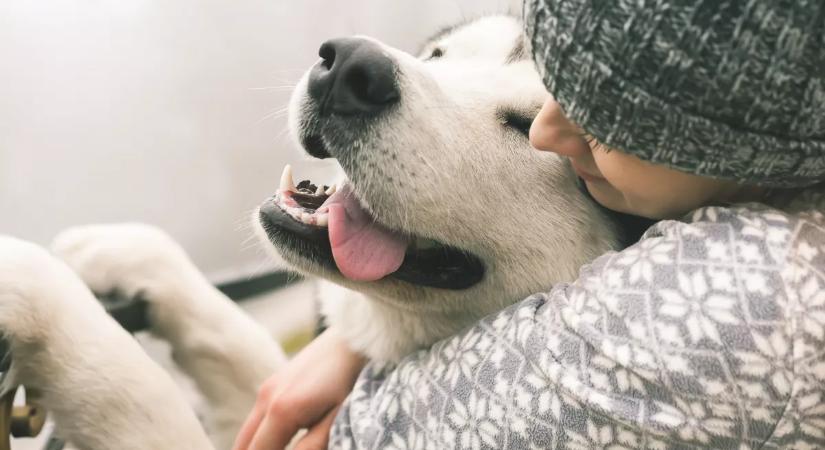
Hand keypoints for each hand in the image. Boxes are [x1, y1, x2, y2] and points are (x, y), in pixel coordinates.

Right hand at [232, 329, 366, 449]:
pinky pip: (256, 420)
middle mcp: (266, 398)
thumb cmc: (352, 381)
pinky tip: (276, 443)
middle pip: (245, 446)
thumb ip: (311, 446)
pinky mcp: (271, 384)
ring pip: (247, 433)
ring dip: (257, 448)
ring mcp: (266, 388)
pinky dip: (260, 437)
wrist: (352, 340)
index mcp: (281, 411)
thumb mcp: (337, 419)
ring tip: (276, 447)